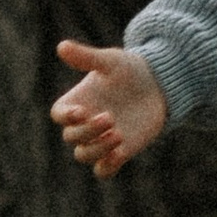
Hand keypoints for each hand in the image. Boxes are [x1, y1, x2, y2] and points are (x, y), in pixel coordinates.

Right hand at [52, 39, 168, 179]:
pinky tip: (121, 153)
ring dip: (97, 149)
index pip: (59, 115)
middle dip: (88, 131)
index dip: (66, 116)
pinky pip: (103, 170)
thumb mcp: (109, 61)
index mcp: (76, 102)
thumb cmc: (128, 70)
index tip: (81, 111)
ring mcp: (100, 140)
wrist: (157, 85)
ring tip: (118, 134)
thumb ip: (86, 58)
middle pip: (72, 137)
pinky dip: (108, 166)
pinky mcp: (118, 152)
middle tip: (110, 117)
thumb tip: (61, 46)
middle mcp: (84, 123)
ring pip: (84, 155)